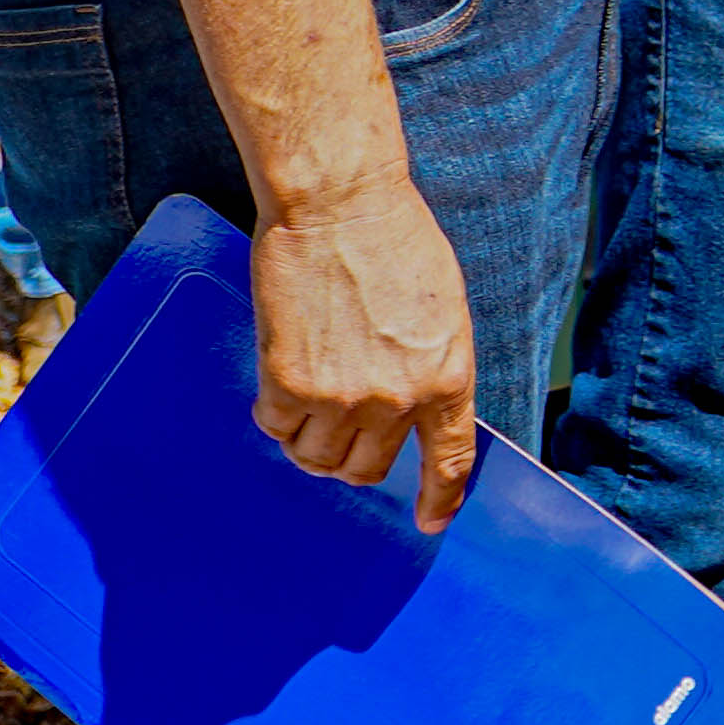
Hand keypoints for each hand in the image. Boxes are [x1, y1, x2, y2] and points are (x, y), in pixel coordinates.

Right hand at [252, 179, 484, 530]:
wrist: (339, 204)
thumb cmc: (394, 241)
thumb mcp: (440, 311)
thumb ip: (430, 367)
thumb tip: (413, 412)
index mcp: (447, 377)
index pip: (448, 460)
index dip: (439, 497)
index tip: (429, 520)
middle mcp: (399, 399)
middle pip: (367, 469)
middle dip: (353, 458)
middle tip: (340, 427)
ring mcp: (342, 397)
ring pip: (317, 457)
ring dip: (309, 439)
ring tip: (307, 399)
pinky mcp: (289, 385)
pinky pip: (276, 428)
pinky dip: (275, 415)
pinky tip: (279, 379)